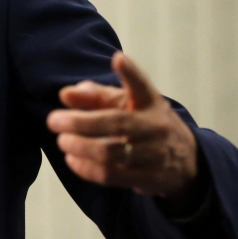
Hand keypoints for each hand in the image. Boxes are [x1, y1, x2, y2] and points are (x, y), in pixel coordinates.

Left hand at [46, 52, 198, 202]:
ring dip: (79, 147)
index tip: (118, 58)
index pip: (142, 85)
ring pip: (110, 152)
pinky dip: (86, 168)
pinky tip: (72, 159)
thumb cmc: (144, 123)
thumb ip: (95, 96)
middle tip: (53, 121)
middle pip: (116, 123)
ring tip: (62, 141)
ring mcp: (155, 154)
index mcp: (150, 102)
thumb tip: (65, 95)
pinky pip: (111, 176)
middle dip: (79, 122)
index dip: (131, 72)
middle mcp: (156, 126)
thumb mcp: (125, 104)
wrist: (185, 160)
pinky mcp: (149, 179)